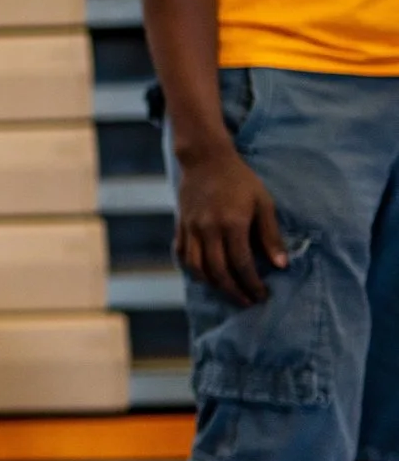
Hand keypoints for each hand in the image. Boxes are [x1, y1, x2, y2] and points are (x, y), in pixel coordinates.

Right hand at [173, 146, 284, 306]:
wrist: (205, 159)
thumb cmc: (240, 180)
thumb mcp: (263, 203)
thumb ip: (271, 235)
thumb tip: (282, 264)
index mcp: (232, 224)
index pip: (242, 264)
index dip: (253, 284)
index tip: (263, 295)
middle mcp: (208, 229)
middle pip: (219, 271)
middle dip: (234, 291)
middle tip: (247, 301)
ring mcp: (191, 228)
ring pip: (196, 267)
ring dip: (212, 285)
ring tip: (227, 291)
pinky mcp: (180, 225)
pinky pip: (182, 254)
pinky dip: (191, 269)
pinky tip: (204, 275)